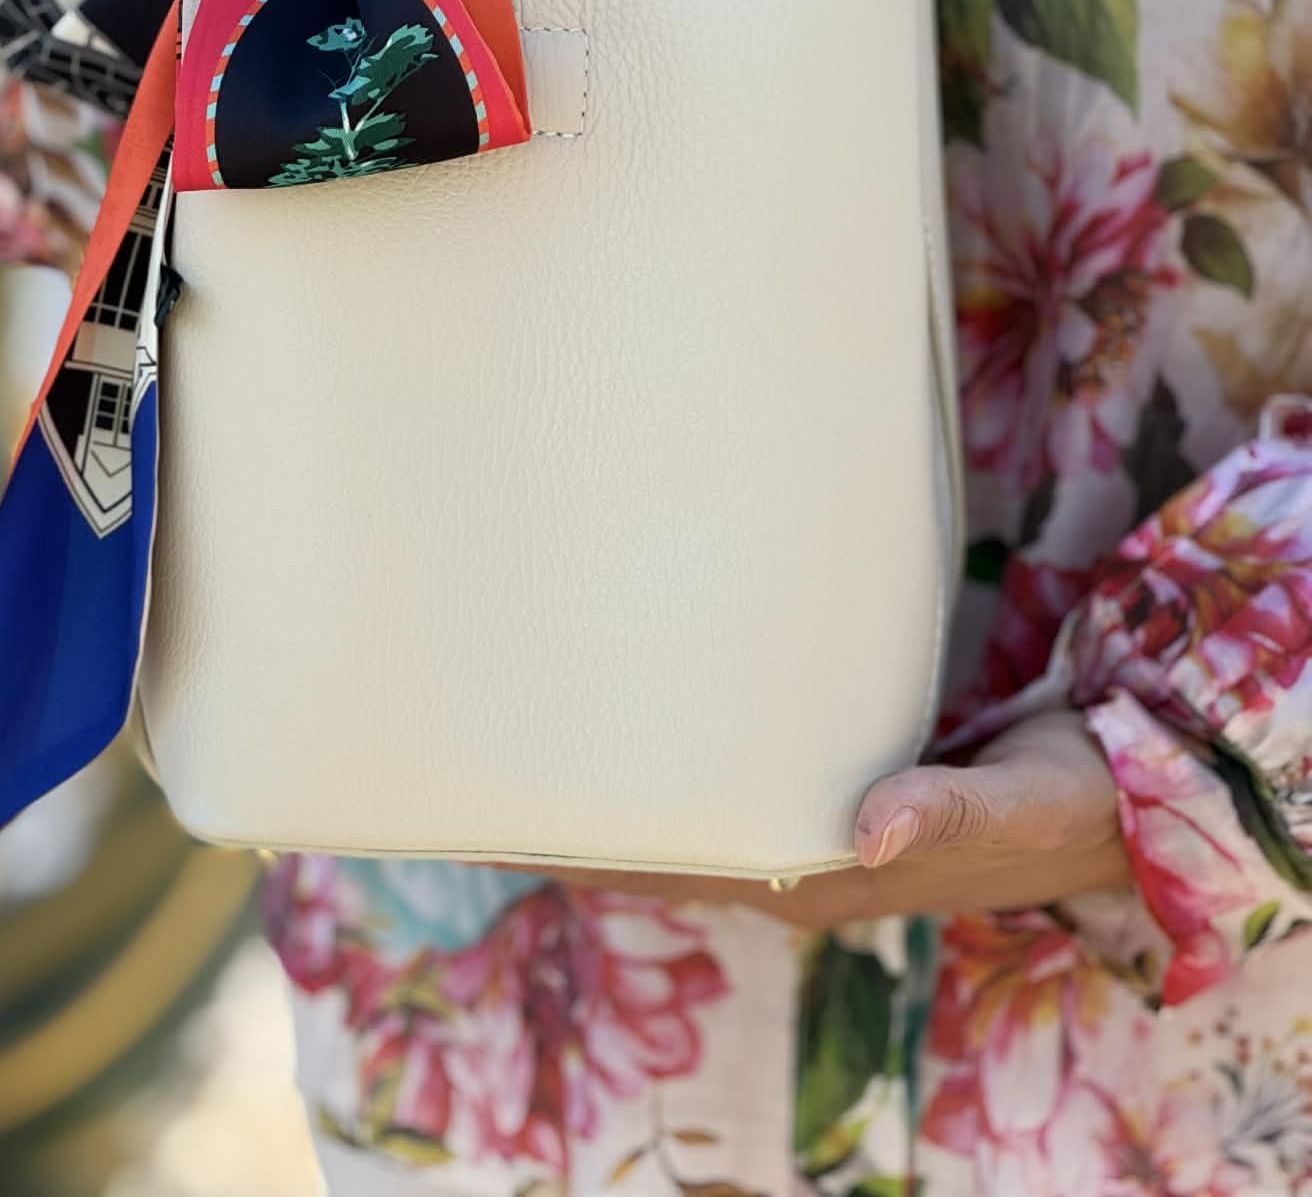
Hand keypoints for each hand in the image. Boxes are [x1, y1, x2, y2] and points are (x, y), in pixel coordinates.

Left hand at [534, 711, 1129, 923]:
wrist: (1118, 798)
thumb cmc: (1066, 794)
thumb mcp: (1024, 799)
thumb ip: (952, 806)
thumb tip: (868, 830)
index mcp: (836, 877)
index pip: (694, 870)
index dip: (607, 851)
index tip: (519, 823)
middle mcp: (809, 866)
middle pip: (672, 853)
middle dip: (587, 825)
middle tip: (491, 769)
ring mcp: (817, 837)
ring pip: (696, 826)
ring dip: (623, 803)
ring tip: (537, 749)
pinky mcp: (834, 800)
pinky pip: (734, 792)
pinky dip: (677, 774)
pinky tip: (641, 732)